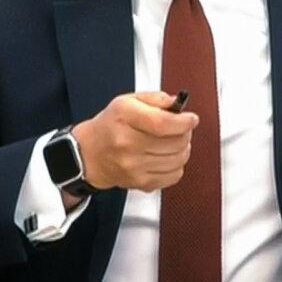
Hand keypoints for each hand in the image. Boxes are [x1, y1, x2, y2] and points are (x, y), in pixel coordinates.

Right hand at [71, 91, 198, 193]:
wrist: (90, 154)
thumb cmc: (111, 125)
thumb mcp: (128, 101)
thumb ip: (156, 99)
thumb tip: (178, 103)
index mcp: (124, 118)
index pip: (162, 123)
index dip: (183, 122)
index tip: (191, 119)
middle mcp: (127, 144)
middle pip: (174, 142)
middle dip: (185, 133)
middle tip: (181, 128)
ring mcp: (134, 166)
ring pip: (178, 159)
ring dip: (183, 148)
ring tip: (174, 142)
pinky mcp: (140, 183)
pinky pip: (174, 175)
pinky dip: (176, 165)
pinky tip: (166, 156)